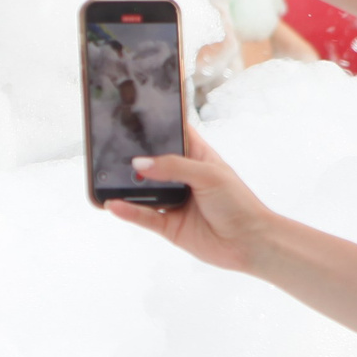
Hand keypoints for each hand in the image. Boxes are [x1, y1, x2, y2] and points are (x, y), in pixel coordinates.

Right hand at [101, 127, 278, 272]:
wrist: (249, 242)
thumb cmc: (239, 203)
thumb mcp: (209, 175)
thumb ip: (173, 167)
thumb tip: (140, 163)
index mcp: (196, 157)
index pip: (173, 135)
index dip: (157, 126)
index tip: (134, 115)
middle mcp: (182, 177)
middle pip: (152, 163)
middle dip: (134, 156)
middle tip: (111, 147)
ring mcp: (174, 201)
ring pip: (144, 190)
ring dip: (127, 185)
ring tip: (107, 176)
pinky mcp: (167, 224)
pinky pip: (142, 216)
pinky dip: (127, 211)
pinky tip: (114, 204)